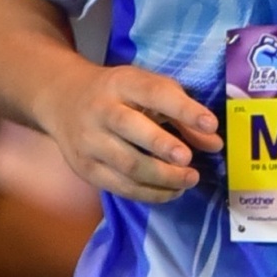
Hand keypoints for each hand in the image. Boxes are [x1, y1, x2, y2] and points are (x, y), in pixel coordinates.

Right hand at [41, 62, 220, 206]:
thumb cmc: (117, 94)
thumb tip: (214, 143)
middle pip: (131, 129)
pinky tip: (171, 191)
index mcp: (121, 83)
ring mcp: (89, 141)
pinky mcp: (86, 168)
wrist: (62, 100)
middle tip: (189, 161)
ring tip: (189, 180)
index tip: (210, 123)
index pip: (153, 93)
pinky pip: (120, 187)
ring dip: (162, 177)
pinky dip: (150, 193)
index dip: (183, 108)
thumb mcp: (147, 90)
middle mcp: (101, 110)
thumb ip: (182, 113)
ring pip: (127, 164)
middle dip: (163, 147)